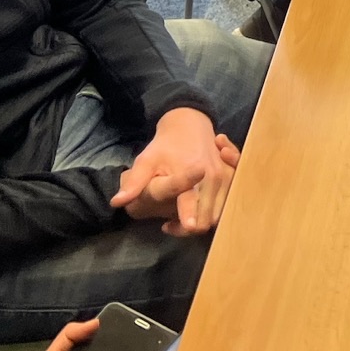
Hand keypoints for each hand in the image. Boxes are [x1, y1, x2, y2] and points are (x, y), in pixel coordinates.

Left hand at [112, 109, 235, 236]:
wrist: (190, 123)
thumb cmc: (166, 146)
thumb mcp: (146, 160)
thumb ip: (135, 182)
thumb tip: (117, 202)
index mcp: (194, 173)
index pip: (192, 204)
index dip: (187, 222)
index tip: (180, 226)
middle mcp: (213, 177)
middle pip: (207, 219)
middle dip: (189, 227)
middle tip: (169, 222)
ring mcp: (226, 178)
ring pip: (218, 215)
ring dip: (201, 221)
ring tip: (181, 217)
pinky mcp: (232, 178)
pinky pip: (227, 205)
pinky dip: (215, 211)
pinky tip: (198, 206)